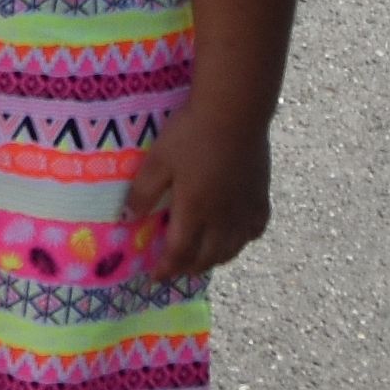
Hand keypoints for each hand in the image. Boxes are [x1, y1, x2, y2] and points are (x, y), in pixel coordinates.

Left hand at [121, 102, 270, 280]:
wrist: (235, 113)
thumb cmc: (191, 134)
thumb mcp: (158, 160)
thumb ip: (143, 192)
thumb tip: (128, 219)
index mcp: (194, 212)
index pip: (179, 253)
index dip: (166, 268)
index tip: (155, 277)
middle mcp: (222, 219)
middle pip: (206, 257)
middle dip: (188, 268)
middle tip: (175, 270)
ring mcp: (245, 210)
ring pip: (232, 249)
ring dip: (214, 260)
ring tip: (202, 260)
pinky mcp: (261, 197)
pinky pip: (253, 231)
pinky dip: (241, 241)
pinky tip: (236, 237)